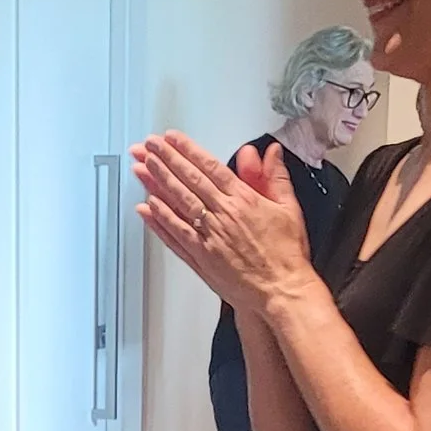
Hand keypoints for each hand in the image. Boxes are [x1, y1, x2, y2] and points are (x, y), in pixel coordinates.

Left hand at [131, 135, 324, 325]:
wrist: (282, 291)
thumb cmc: (287, 255)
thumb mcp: (289, 209)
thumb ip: (276, 178)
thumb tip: (272, 153)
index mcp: (243, 201)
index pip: (209, 168)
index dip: (188, 150)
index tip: (172, 139)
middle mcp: (223, 217)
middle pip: (189, 182)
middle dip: (166, 160)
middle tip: (148, 146)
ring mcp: (209, 238)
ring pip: (178, 205)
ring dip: (157, 184)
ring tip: (142, 167)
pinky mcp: (202, 259)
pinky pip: (176, 236)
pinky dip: (160, 221)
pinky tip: (147, 208)